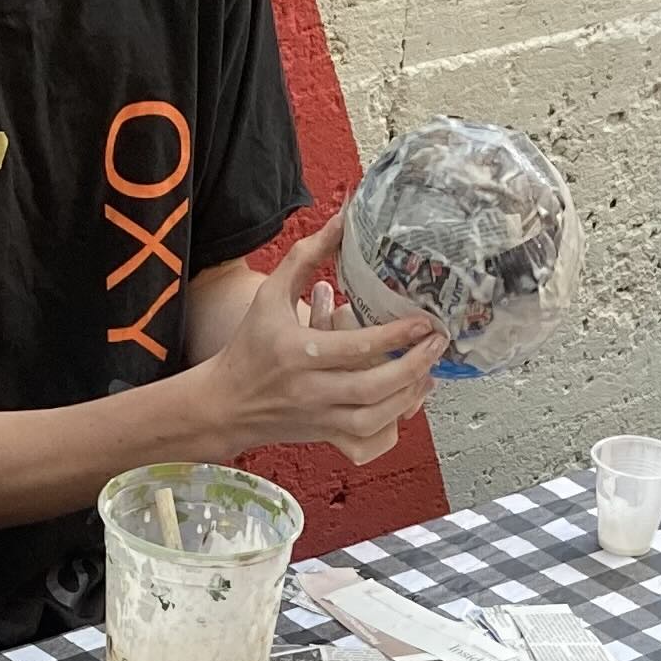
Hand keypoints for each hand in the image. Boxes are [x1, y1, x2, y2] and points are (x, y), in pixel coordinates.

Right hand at [201, 221, 444, 463]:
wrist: (224, 404)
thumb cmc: (249, 345)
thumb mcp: (269, 294)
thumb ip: (306, 256)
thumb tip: (342, 220)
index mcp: (296, 353)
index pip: (355, 347)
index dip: (395, 335)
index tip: (423, 321)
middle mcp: (309, 390)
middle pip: (372, 388)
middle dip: (413, 367)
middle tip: (437, 344)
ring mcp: (318, 418)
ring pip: (374, 419)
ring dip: (409, 396)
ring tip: (429, 371)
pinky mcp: (324, 436)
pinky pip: (366, 440)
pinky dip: (392, 425)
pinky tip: (406, 402)